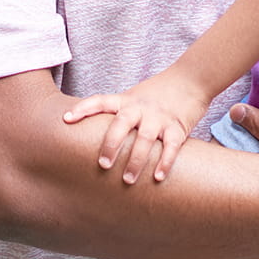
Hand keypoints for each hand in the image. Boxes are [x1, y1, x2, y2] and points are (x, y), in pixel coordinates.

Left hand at [62, 71, 211, 184]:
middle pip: (121, 124)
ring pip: (144, 138)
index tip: (66, 119)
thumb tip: (94, 133)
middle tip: (103, 165)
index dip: (83, 109)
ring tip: (128, 180)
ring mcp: (159, 117)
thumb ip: (119, 112)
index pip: (100, 101)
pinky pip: (171, 146)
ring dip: (136, 160)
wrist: (192, 78)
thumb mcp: (135, 97)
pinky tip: (158, 177)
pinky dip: (165, 162)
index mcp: (127, 100)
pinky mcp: (178, 126)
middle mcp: (141, 108)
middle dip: (111, 145)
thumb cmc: (159, 92)